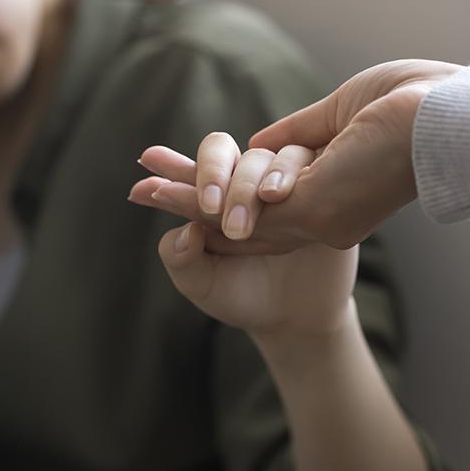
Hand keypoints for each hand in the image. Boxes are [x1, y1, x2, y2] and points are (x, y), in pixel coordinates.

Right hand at [132, 60, 463, 250]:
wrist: (449, 114)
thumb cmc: (416, 104)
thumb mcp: (339, 117)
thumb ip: (296, 135)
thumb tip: (259, 141)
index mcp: (335, 194)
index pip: (265, 201)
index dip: (222, 191)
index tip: (184, 180)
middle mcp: (324, 215)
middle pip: (240, 215)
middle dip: (189, 201)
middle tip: (144, 193)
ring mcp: (316, 216)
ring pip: (232, 213)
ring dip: (181, 199)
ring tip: (141, 191)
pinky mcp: (309, 207)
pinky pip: (238, 205)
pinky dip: (194, 198)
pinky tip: (165, 190)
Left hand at [150, 144, 357, 344]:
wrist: (295, 321)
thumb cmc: (240, 296)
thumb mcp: (202, 285)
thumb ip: (181, 259)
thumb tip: (185, 230)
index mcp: (212, 198)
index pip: (191, 170)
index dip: (170, 166)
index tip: (147, 162)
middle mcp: (246, 183)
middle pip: (227, 150)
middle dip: (211, 172)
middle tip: (207, 208)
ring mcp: (286, 185)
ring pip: (270, 157)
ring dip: (252, 183)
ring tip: (241, 222)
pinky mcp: (322, 191)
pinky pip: (314, 168)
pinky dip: (293, 178)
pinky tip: (278, 196)